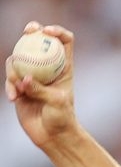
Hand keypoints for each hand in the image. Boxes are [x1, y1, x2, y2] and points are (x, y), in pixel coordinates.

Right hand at [5, 22, 77, 148]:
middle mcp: (48, 67)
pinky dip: (10, 86)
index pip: (64, 41)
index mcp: (64, 67)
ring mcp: (32, 75)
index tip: (47, 31)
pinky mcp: (20, 85)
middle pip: (38, 41)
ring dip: (15, 70)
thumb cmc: (62, 118)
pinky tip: (14, 98)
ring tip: (20, 89)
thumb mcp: (56, 103)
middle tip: (27, 32)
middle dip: (31, 31)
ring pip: (18, 58)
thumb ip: (40, 89)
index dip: (57, 31)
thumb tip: (24, 78)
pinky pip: (10, 78)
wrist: (52, 135)